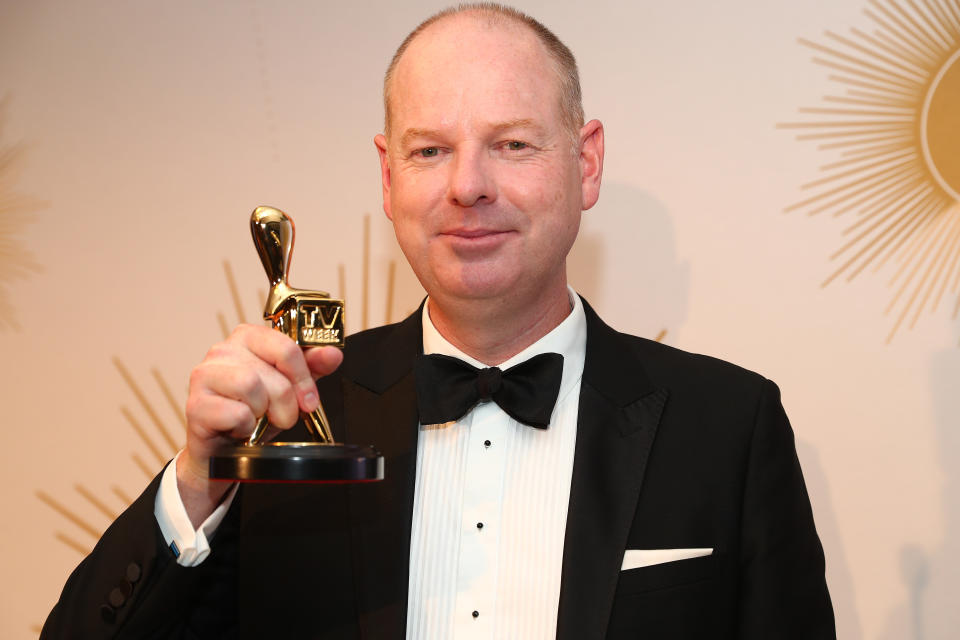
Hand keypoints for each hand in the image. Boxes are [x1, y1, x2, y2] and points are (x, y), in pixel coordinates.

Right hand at [177, 324, 342, 523]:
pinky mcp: (195, 404)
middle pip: (273, 372)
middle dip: (286, 402)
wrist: (224, 451)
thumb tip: (333, 353)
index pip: (287, 346)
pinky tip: (240, 429)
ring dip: (264, 413)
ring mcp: (204, 375)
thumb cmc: (255, 414)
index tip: (309, 400)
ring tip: (258, 420)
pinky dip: (246, 427)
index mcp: (248, 338)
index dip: (304, 377)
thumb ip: (311, 368)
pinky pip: (236, 413)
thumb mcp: (289, 389)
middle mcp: (223, 350)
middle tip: (283, 416)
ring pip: (251, 386)